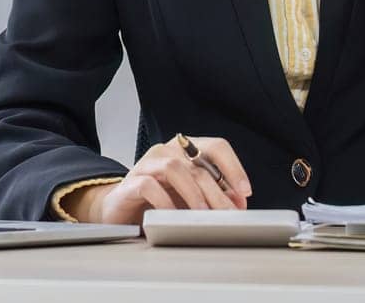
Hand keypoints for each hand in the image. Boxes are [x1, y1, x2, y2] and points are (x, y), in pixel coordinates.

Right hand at [72, 136, 251, 224]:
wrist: (120, 209)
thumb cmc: (158, 201)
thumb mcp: (191, 197)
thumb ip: (214, 195)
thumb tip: (238, 203)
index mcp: (186, 149)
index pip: (216, 147)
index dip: (234, 167)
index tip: (245, 191)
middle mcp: (168, 151)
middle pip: (199, 165)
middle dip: (218, 193)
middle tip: (228, 215)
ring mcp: (148, 163)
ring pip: (176, 169)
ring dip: (193, 194)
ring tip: (202, 216)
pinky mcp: (131, 181)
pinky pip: (150, 186)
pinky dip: (165, 202)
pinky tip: (173, 217)